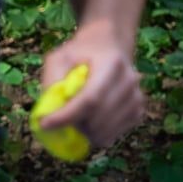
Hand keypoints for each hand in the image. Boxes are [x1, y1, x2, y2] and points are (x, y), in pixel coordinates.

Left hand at [37, 22, 145, 151]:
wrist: (110, 46)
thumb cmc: (81, 54)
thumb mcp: (59, 58)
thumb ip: (52, 81)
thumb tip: (46, 114)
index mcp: (111, 64)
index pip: (90, 99)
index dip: (66, 116)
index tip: (44, 124)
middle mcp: (129, 81)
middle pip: (97, 119)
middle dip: (73, 126)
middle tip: (59, 120)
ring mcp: (136, 97)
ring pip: (105, 132)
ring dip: (84, 133)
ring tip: (75, 118)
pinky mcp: (138, 111)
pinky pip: (113, 135)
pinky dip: (96, 135)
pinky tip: (89, 120)